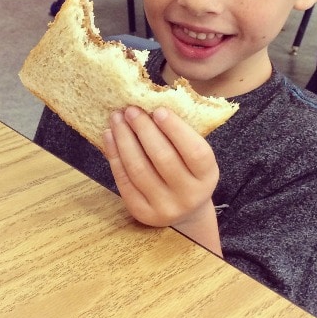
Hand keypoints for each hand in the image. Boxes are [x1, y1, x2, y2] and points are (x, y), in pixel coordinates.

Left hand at [102, 106, 221, 253]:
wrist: (183, 212)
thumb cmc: (187, 171)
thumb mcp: (194, 157)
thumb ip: (179, 136)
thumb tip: (149, 105)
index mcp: (207, 176)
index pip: (194, 151)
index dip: (175, 129)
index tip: (157, 109)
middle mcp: (188, 195)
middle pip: (163, 158)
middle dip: (143, 129)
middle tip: (130, 109)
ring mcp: (164, 207)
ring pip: (139, 169)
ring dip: (124, 139)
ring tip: (116, 119)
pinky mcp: (142, 212)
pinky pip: (124, 180)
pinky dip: (114, 155)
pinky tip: (109, 136)